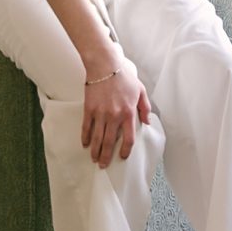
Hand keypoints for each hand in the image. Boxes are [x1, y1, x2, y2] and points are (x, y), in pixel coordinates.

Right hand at [79, 53, 150, 168]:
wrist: (104, 65)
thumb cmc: (123, 76)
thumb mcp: (140, 90)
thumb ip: (145, 107)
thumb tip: (147, 122)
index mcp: (129, 113)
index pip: (128, 138)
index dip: (125, 150)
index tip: (122, 156)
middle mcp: (114, 116)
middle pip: (110, 142)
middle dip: (106, 156)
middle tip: (104, 165)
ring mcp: (100, 113)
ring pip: (98, 137)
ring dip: (95, 150)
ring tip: (94, 159)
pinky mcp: (89, 108)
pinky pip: (86, 127)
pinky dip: (85, 137)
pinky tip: (85, 144)